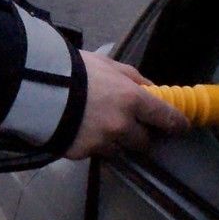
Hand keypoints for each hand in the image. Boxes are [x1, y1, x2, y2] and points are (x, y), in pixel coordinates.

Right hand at [65, 50, 189, 159]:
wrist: (37, 88)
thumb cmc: (76, 70)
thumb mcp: (109, 65)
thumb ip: (134, 78)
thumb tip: (152, 89)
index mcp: (133, 101)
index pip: (166, 118)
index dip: (177, 124)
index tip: (181, 127)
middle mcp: (122, 126)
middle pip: (143, 142)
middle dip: (140, 135)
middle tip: (132, 127)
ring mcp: (102, 143)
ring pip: (119, 150)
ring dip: (115, 142)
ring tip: (99, 128)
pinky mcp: (83, 154)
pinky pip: (95, 152)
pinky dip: (92, 144)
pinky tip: (80, 131)